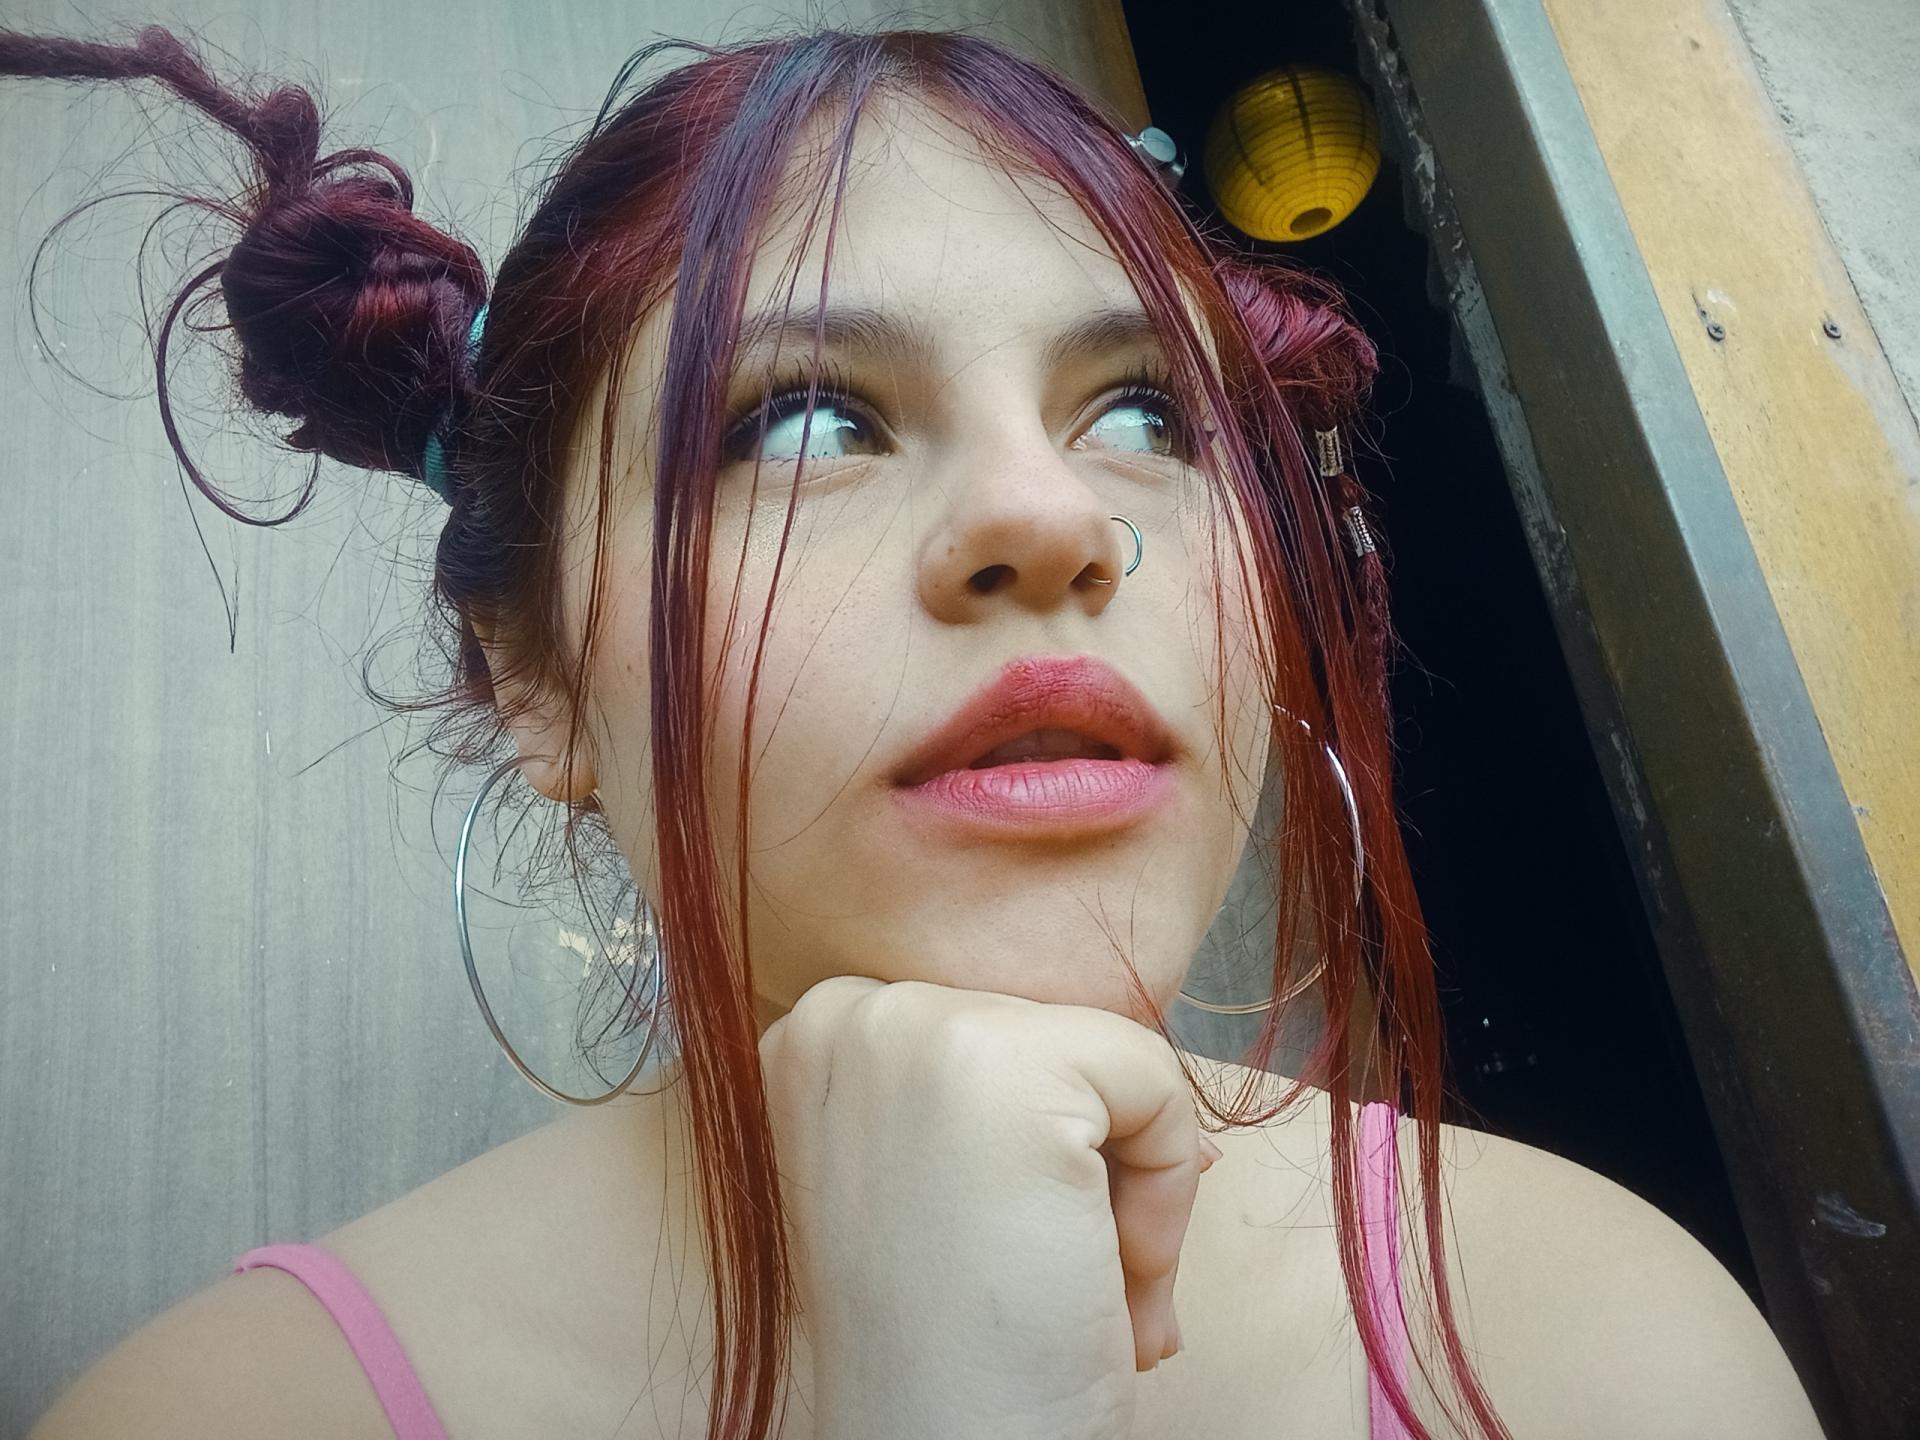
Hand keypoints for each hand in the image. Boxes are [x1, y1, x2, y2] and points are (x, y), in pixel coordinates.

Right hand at [759, 975, 1216, 1439]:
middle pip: (1054, 1034)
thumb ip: (1001, 1098)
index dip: (1039, 1143)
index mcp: (811, 1038)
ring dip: (1129, 1187)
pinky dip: (1168, 1195)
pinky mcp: (1002, 1064)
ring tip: (1077, 1287)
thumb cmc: (953, 1346)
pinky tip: (1107, 1279)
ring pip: (1111, 1055)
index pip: (1000, 1028)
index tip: (1004, 1245)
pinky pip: (1157, 1082)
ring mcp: (912, 1029)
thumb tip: (1145, 1078)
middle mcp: (840, 1014)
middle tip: (1049, 1279)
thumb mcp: (936, 1178)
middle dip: (1088, 1165)